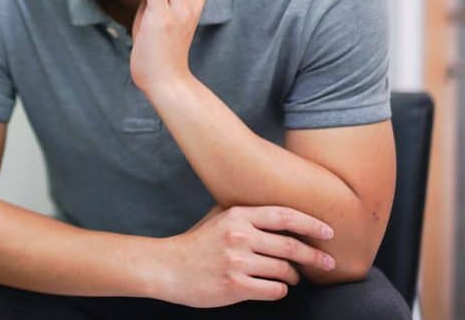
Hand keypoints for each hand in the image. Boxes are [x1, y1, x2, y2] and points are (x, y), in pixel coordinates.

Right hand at [155, 206, 335, 307]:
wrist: (169, 267)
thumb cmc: (197, 242)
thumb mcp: (219, 218)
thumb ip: (246, 212)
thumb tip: (282, 210)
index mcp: (237, 215)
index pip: (284, 215)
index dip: (311, 223)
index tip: (329, 232)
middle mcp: (239, 236)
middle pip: (290, 246)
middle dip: (315, 255)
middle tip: (328, 262)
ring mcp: (237, 262)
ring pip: (285, 270)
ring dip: (294, 276)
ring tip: (291, 276)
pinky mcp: (235, 286)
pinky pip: (274, 290)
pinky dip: (280, 289)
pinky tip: (273, 286)